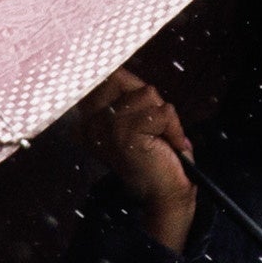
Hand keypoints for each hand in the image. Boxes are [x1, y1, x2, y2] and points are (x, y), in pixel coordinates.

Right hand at [86, 71, 195, 256]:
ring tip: (161, 139)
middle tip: (154, 126)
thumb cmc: (154, 156)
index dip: (123, 80)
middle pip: (123, 78)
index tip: (130, 94)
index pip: (103, 76)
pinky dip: (174, 128)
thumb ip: (125, 97)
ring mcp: (106, 128)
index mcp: (88, 120)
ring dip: (164, 116)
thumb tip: (117, 67)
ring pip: (147, 93)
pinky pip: (162, 112)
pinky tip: (169, 146)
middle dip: (148, 98)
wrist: (164, 195)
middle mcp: (90, 123)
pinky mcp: (126, 134)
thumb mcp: (134, 120)